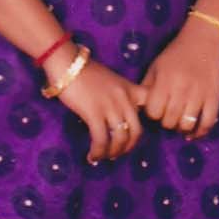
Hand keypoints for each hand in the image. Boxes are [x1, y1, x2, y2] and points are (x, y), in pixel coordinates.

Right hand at [44, 47, 145, 161]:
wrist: (67, 62)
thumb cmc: (85, 71)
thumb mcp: (111, 80)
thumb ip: (119, 96)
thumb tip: (117, 118)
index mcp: (131, 89)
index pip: (152, 105)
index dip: (150, 122)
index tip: (137, 132)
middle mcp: (124, 99)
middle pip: (137, 131)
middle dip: (128, 147)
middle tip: (117, 153)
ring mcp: (110, 106)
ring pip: (120, 138)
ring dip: (112, 152)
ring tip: (103, 156)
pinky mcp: (94, 113)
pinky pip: (101, 139)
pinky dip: (98, 151)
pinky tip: (92, 156)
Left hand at [140, 15, 218, 137]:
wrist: (203, 40)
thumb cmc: (175, 54)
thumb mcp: (156, 67)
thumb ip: (147, 87)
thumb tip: (140, 109)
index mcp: (165, 81)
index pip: (153, 112)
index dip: (153, 114)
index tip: (156, 110)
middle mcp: (181, 89)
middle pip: (169, 121)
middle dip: (166, 122)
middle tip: (168, 116)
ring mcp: (199, 94)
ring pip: (187, 125)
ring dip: (181, 128)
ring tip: (180, 123)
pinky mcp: (214, 97)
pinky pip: (208, 122)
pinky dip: (200, 131)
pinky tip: (194, 132)